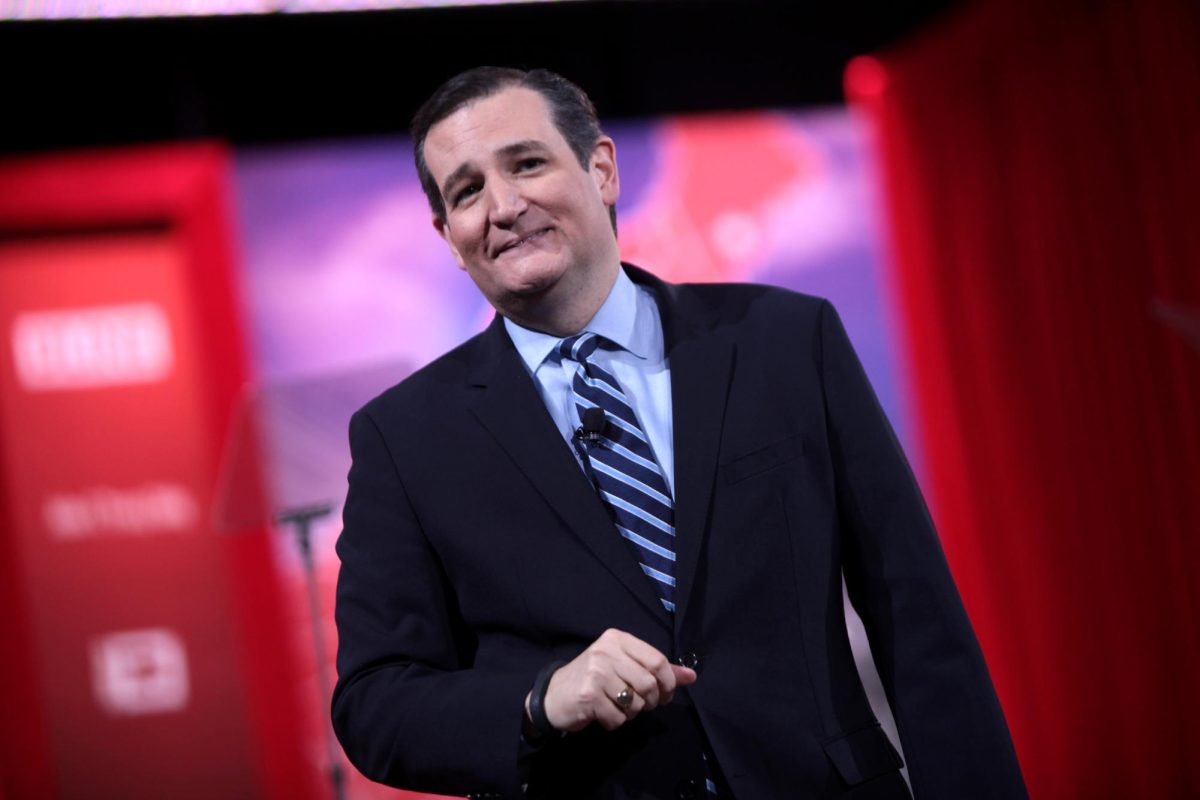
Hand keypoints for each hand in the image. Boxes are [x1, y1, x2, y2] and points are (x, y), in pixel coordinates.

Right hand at [527, 628, 696, 732]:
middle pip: (649, 683)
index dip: (669, 682)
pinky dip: (615, 722)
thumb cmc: (594, 678)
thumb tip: (691, 676)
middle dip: (651, 702)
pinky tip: (603, 714)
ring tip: (618, 707)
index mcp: (617, 639)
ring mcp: (596, 672)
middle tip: (642, 705)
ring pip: (635, 702)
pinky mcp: (588, 695)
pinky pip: (618, 718)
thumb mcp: (625, 666)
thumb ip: (657, 670)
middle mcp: (606, 651)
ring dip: (632, 713)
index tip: (665, 695)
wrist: (554, 694)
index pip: (657, 660)